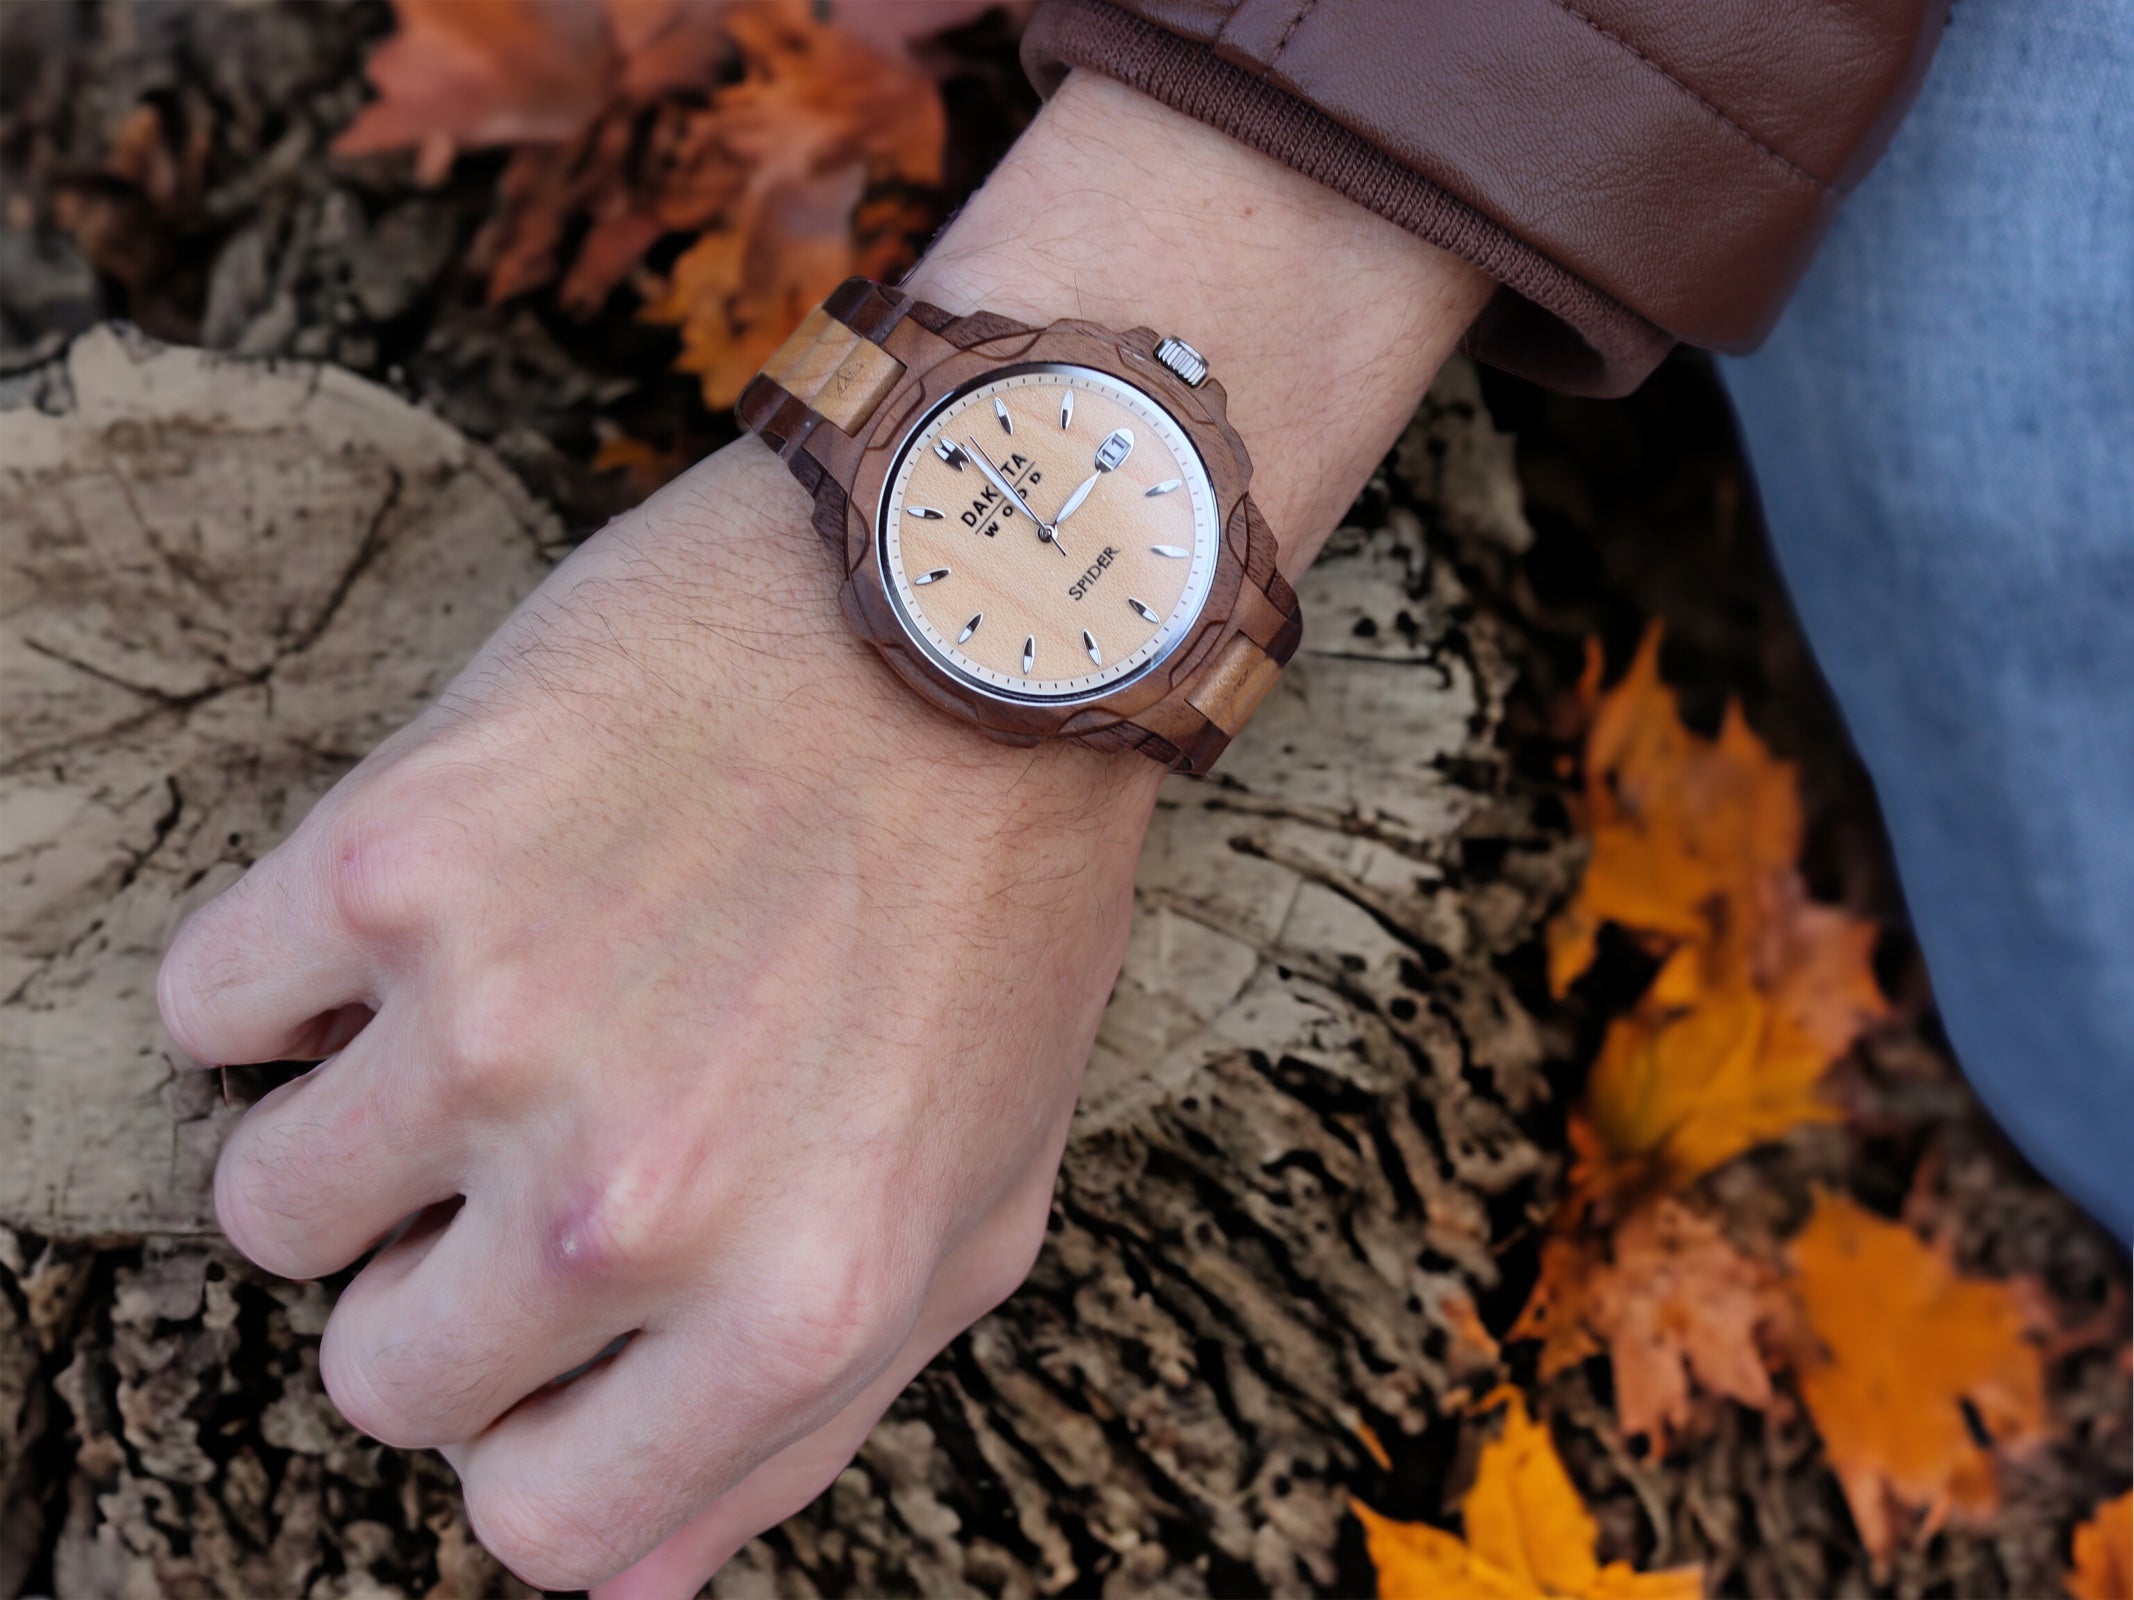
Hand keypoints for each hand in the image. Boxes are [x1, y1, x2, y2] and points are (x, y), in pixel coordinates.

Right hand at [161, 68, 1489, 1599]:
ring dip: (364, 1132)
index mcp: (787, 1310)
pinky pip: (211, 1009)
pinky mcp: (393, 860)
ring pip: (270, 1206)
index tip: (563, 1341)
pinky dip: (291, 977)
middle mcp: (626, 1206)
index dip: (541, 1437)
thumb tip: (627, 1578)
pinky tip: (429, 912)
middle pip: (384, 1377)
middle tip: (544, 1142)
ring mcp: (491, 1031)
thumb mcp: (977, 1199)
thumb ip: (804, 1416)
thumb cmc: (995, 910)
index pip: (543, 1525)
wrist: (974, 618)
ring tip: (493, 1012)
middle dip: (451, 1284)